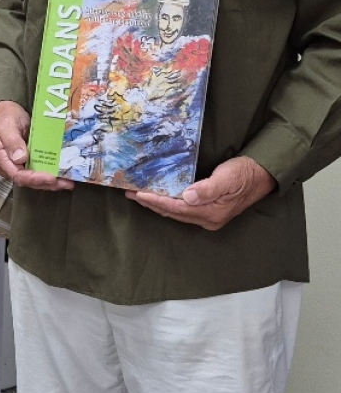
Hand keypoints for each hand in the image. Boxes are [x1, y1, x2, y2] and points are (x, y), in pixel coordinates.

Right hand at [0, 99, 72, 190]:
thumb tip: (20, 158)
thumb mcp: (7, 127)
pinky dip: (53, 175)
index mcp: (2, 160)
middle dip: (48, 184)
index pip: (18, 175)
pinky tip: (65, 174)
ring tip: (69, 182)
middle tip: (66, 183)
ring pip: (36, 180)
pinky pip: (40, 172)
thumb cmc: (7, 119)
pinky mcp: (30, 163)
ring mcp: (21, 166)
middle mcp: (11, 167)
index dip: (35, 179)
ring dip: (53, 183)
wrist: (11, 112)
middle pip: (29, 181)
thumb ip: (12, 142)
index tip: (51, 177)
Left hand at [127, 156, 275, 229]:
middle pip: (173, 212)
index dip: (156, 201)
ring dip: (157, 204)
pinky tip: (159, 197)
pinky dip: (168, 204)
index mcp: (211, 212)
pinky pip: (182, 210)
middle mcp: (208, 219)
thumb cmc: (244, 173)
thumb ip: (208, 189)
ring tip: (138, 196)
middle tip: (130, 193)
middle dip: (150, 203)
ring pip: (176, 212)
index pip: (176, 208)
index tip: (138, 194)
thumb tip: (187, 197)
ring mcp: (209, 216)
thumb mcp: (227, 178)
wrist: (263, 175)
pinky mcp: (209, 211)